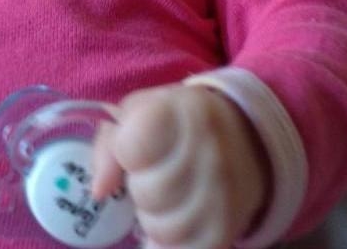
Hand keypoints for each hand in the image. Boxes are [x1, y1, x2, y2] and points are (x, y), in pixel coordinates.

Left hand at [91, 84, 265, 248]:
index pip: (132, 148)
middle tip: (156, 175)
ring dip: (154, 219)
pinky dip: (170, 243)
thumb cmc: (180, 123)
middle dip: (141, 188)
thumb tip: (99, 190)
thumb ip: (110, 141)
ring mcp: (223, 195)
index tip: (140, 148)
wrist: (246, 140)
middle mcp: (211, 153)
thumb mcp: (143, 111)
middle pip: (147, 194)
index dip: (127, 152)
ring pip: (161, 230)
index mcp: (186, 112)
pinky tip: (179, 219)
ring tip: (168, 198)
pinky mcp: (227, 231)